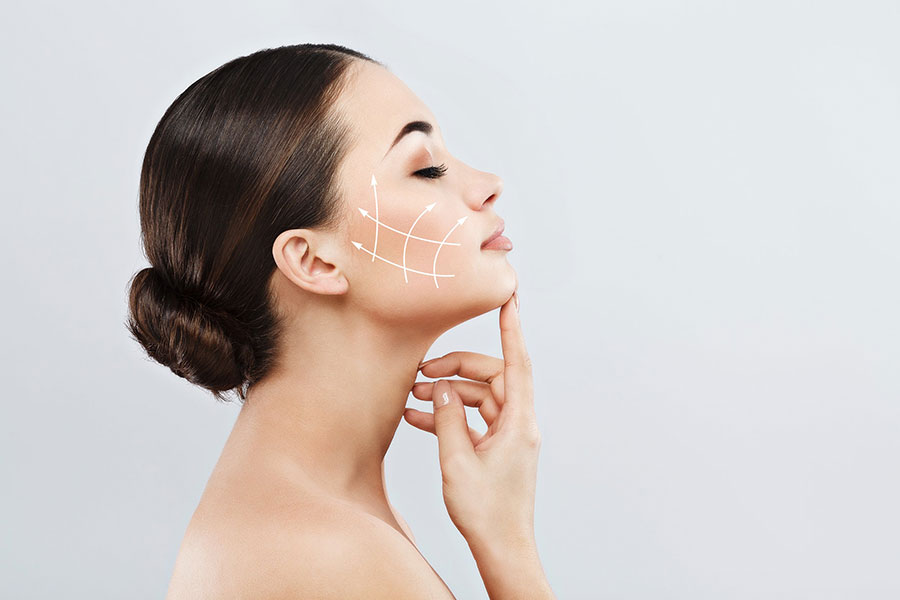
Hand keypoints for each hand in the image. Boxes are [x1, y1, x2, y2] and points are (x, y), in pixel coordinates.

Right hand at [404, 291, 540, 550]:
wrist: (501, 547)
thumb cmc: (485, 512)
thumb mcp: (457, 461)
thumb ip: (448, 419)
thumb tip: (441, 388)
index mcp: (518, 423)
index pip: (517, 363)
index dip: (512, 329)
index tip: (510, 300)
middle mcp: (517, 423)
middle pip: (490, 378)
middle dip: (455, 369)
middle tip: (422, 372)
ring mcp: (507, 435)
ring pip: (477, 398)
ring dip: (446, 394)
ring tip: (412, 396)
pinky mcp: (495, 448)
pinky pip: (472, 419)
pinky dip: (447, 415)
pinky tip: (418, 416)